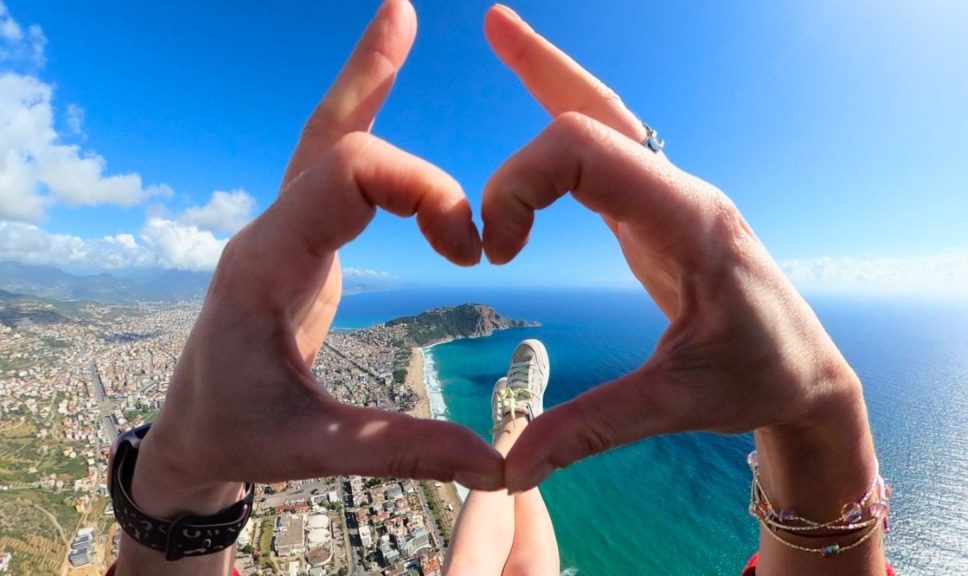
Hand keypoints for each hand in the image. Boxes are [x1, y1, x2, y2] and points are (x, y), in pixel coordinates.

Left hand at [131, 0, 503, 523]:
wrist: (190, 433)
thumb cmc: (241, 434)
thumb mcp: (317, 449)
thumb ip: (403, 447)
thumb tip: (493, 460)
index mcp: (268, 268)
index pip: (346, 178)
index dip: (423, 187)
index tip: (469, 246)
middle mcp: (270, 234)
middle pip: (327, 134)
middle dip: (373, 83)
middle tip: (405, 18)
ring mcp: (283, 232)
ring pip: (325, 139)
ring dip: (363, 82)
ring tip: (396, 20)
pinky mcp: (300, 242)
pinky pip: (335, 171)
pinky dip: (364, 125)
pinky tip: (383, 90)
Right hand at [482, 5, 876, 496]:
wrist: (808, 373)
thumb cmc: (758, 379)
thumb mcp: (677, 404)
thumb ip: (593, 427)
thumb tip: (511, 464)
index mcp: (689, 222)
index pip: (589, 153)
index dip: (520, 183)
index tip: (493, 248)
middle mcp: (682, 193)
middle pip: (603, 111)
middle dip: (543, 69)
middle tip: (494, 23)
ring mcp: (672, 199)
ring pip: (607, 121)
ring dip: (555, 79)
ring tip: (506, 32)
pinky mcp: (661, 215)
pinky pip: (610, 154)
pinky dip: (569, 125)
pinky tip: (543, 107)